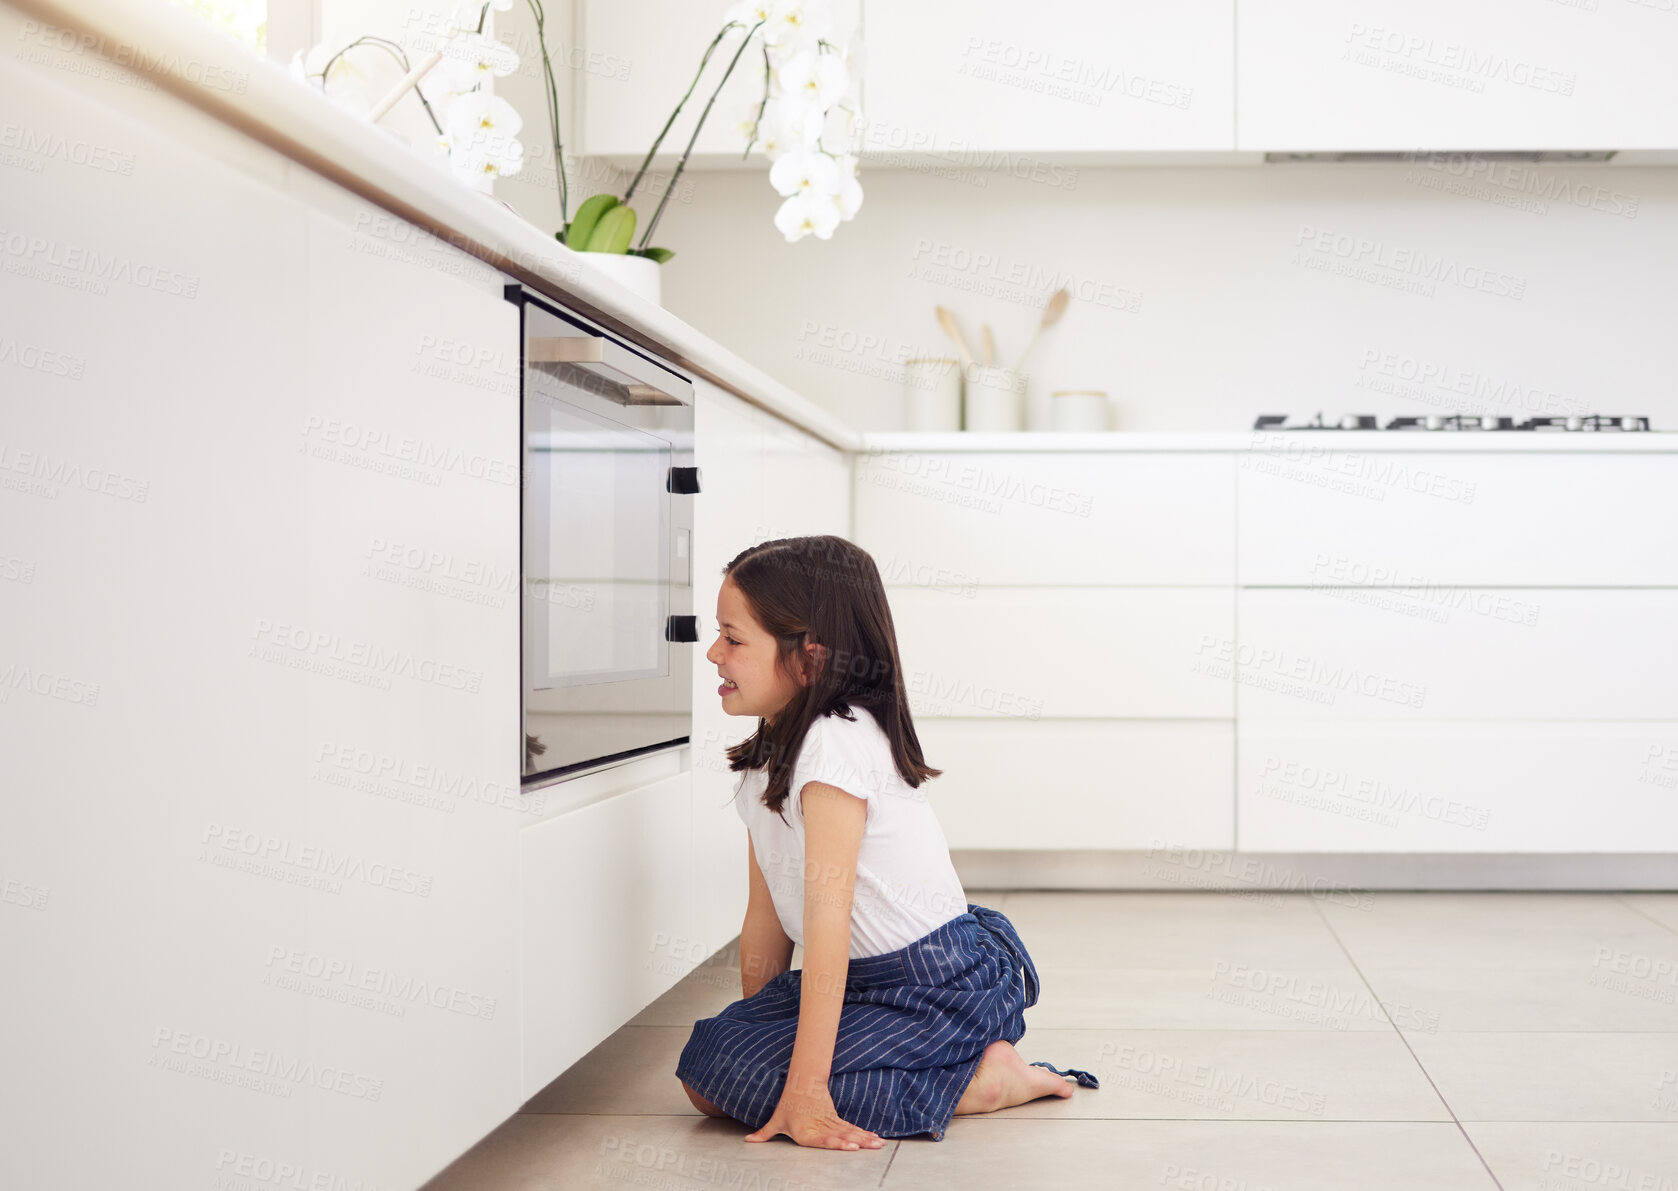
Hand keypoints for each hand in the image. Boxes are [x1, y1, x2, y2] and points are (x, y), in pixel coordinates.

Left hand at [743, 1087, 885, 1150]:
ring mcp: (831, 1123)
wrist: (801, 1083)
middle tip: (872, 1146)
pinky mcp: (836, 1120)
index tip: (852, 1146)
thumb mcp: (775, 1121)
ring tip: (879, 1144)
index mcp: (807, 1132)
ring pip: (851, 1131)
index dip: (838, 1143)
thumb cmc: (787, 1105)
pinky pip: (852, 1128)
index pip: (824, 1139)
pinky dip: (864, 1133)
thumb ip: (764, 1134)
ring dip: (866, 1138)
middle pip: (842, 1135)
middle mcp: (821, 1128)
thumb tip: (748, 1140)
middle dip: (859, 1142)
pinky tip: (875, 1139)